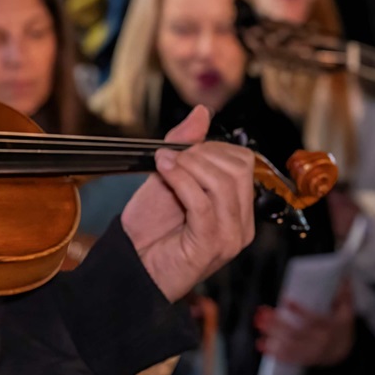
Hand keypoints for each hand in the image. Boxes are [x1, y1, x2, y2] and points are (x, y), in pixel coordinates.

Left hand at [120, 107, 254, 301]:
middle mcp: (240, 224)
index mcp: (236, 207)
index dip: (211, 148)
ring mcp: (228, 237)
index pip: (243, 162)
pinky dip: (181, 180)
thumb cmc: (150, 226)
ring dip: (187, 165)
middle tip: (170, 158)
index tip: (180, 150)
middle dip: (200, 154)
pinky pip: (203, 204)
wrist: (131, 263)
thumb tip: (202, 111)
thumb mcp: (166, 176)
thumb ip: (185, 145)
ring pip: (222, 184)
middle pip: (237, 169)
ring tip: (163, 164)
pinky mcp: (209, 247)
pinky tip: (163, 170)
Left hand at [255, 281, 354, 366]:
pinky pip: (289, 357)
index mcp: (331, 327)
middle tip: (261, 314)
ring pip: (290, 345)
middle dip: (277, 324)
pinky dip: (274, 353)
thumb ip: (343, 293)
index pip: (314, 319)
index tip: (286, 300)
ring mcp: (313, 352)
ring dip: (272, 336)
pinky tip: (260, 344)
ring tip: (258, 324)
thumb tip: (343, 275)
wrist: (346, 352)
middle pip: (297, 333)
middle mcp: (321, 341)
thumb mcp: (346, 309)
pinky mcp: (305, 359)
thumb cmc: (341, 325)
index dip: (300, 311)